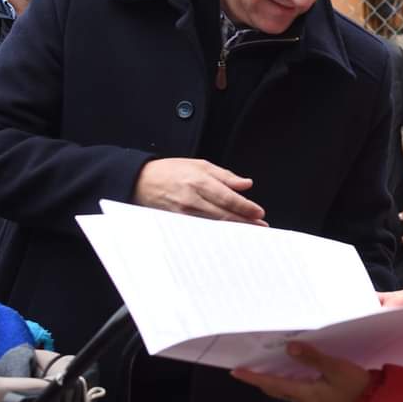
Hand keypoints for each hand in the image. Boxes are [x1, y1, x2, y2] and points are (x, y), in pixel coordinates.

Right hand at [134, 157, 267, 224]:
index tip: (259, 213)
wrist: (141, 181)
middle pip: (224, 214)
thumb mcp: (199, 165)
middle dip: (245, 222)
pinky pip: (201, 229)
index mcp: (199, 181)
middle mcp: (192, 198)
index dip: (245, 207)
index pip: (228, 197)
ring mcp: (184, 212)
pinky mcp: (178, 222)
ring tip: (250, 234)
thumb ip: (225, 176)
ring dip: (234, 230)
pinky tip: (227, 237)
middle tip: (261, 228)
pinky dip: (216, 233)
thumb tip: (246, 184)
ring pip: (214, 225)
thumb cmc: (170, 171)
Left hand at [232, 342, 370, 401]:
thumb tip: (290, 347)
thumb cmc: (355, 384)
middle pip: (273, 388)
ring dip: (269, 378)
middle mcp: (302, 397)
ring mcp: (309, 398)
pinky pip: (293, 386)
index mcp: (304, 392)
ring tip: (260, 365)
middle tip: (244, 367)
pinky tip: (286, 366)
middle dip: (257, 378)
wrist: (371, 399)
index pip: (272, 384)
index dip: (253, 378)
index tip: (236, 371)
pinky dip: (283, 377)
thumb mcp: (335, 367)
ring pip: (282, 387)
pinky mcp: (316, 394)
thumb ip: (313, 357)